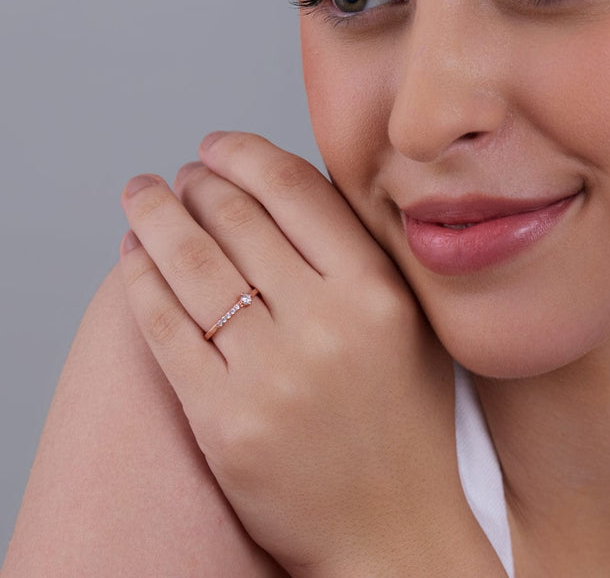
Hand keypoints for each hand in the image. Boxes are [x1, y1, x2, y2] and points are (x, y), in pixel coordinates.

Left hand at [118, 132, 489, 576]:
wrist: (396, 531)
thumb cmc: (408, 422)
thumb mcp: (412, 325)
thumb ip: (363, 254)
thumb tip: (287, 188)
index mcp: (379, 292)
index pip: (295, 190)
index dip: (245, 153)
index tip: (217, 143)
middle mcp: (325, 325)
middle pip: (237, 220)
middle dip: (197, 183)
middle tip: (181, 174)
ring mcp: (270, 376)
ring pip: (191, 265)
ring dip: (155, 218)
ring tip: (141, 197)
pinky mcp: (224, 422)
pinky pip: (167, 330)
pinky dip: (141, 282)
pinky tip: (132, 256)